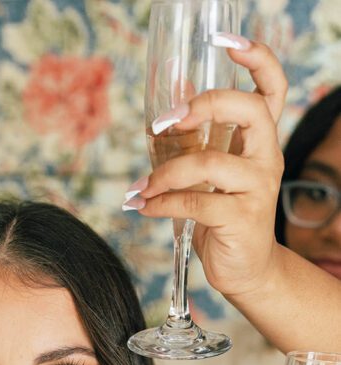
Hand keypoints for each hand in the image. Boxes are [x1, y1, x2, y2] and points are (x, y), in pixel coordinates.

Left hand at [127, 40, 287, 301]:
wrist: (245, 269)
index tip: (227, 43)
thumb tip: (175, 100)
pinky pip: (195, 202)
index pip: (272, 89)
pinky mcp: (242, 218)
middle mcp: (265, 159)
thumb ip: (201, 139)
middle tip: (169, 122)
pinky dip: (162, 202)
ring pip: (210, 163)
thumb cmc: (225, 216)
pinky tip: (146, 206)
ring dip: (166, 172)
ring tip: (144, 187)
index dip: (257, 60)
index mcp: (260, 141)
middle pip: (250, 110)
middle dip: (206, 106)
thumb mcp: (215, 174)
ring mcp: (257, 188)